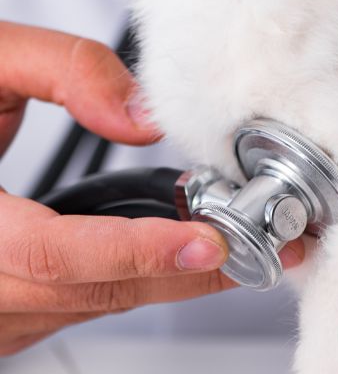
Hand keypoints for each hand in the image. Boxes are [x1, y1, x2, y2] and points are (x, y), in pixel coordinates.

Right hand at [0, 21, 303, 353]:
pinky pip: (78, 302)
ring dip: (169, 278)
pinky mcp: (2, 307)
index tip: (209, 241)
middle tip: (271, 246)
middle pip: (93, 291)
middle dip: (189, 272)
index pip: (56, 255)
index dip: (137, 251)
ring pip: (92, 304)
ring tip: (241, 243)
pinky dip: (134, 276)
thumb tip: (142, 114)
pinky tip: (176, 247)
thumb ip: (64, 71)